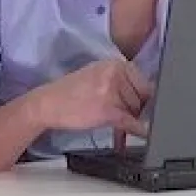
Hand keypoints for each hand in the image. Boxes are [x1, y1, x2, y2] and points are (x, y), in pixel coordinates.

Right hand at [32, 58, 151, 138]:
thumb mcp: (98, 75)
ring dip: (129, 119)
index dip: (144, 97)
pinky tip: (141, 132)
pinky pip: (130, 122)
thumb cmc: (72, 92)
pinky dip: (138, 130)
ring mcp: (111, 91)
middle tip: (119, 113)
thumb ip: (121, 81)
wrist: (48, 103)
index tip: (140, 105)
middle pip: (142, 97)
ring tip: (111, 118)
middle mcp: (115, 74)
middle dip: (136, 109)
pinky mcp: (107, 110)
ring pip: (136, 110)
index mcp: (115, 63)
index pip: (144, 82)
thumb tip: (147, 95)